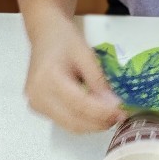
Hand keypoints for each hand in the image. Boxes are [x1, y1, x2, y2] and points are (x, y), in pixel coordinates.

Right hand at [24, 13, 123, 132]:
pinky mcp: (38, 108)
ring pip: (69, 125)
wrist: (44, 33)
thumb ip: (98, 80)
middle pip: (73, 121)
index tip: (122, 112)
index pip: (79, 104)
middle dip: (99, 122)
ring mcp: (35, 103)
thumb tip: (114, 106)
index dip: (103, 112)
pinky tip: (94, 112)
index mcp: (48, 78)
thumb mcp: (86, 54)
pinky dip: (82, 120)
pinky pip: (64, 121)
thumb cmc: (64, 39)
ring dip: (92, 124)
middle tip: (120, 116)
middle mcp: (37, 95)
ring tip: (110, 115)